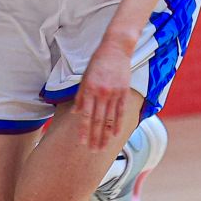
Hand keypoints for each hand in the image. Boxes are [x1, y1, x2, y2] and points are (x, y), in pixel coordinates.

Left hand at [77, 36, 134, 150]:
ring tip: (103, 148)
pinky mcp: (124, 91)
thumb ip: (80, 96)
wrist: (116, 48)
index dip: (84, 130)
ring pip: (109, 119)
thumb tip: (76, 113)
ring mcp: (114, 93)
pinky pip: (121, 111)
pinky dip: (118, 124)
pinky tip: (115, 135)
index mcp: (89, 89)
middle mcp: (101, 93)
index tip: (82, 142)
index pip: (85, 115)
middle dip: (94, 137)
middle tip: (93, 151)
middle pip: (97, 120)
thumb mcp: (84, 77)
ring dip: (105, 135)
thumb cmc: (97, 62)